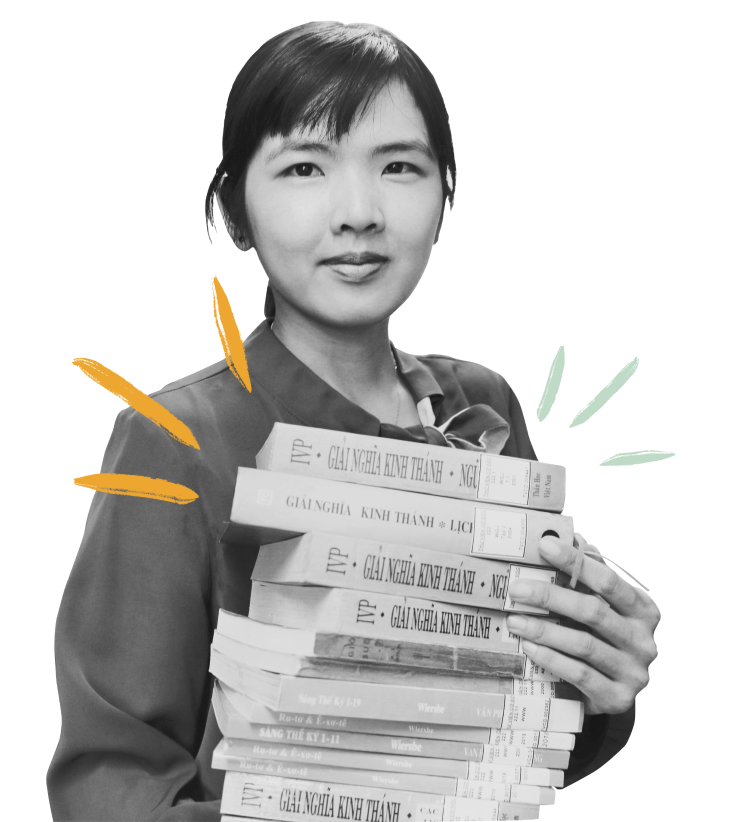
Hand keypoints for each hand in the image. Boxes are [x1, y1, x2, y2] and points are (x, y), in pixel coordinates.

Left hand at [506, 532, 659, 714]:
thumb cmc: (604, 637)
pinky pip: (579, 674)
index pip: (608, 581)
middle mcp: (644, 641)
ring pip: (583, 645)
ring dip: (544, 630)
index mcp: (644, 610)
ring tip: (514, 620)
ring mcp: (634, 672)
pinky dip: (551, 659)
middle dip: (550, 597)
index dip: (576, 562)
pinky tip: (529, 647)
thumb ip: (590, 576)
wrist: (617, 690)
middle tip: (517, 588)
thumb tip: (572, 536)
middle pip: (592, 611)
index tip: (544, 546)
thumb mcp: (604, 606)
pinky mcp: (618, 698)